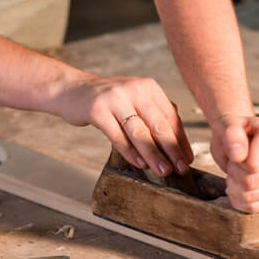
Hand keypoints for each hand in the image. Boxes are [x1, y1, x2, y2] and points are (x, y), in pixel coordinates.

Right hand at [54, 74, 192, 176]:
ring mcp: (115, 98)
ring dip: (153, 154)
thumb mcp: (133, 101)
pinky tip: (139, 163)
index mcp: (148, 87)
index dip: (181, 140)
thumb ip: (153, 116)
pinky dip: (130, 151)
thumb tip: (177, 146)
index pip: (171, 116)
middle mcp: (134, 89)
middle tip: (181, 169)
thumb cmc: (107, 101)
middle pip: (158, 124)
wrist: (72, 90)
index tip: (187, 160)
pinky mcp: (97, 110)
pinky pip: (117, 135)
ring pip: (139, 131)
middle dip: (172, 149)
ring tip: (163, 171)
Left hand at [210, 115, 258, 212]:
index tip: (237, 153)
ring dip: (235, 187)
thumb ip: (231, 134)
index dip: (237, 162)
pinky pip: (256, 208)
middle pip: (252, 181)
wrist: (243, 141)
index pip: (254, 165)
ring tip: (236, 174)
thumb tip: (238, 155)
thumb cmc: (236, 133)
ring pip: (252, 196)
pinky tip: (239, 187)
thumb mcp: (227, 124)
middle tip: (234, 165)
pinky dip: (240, 201)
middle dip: (234, 174)